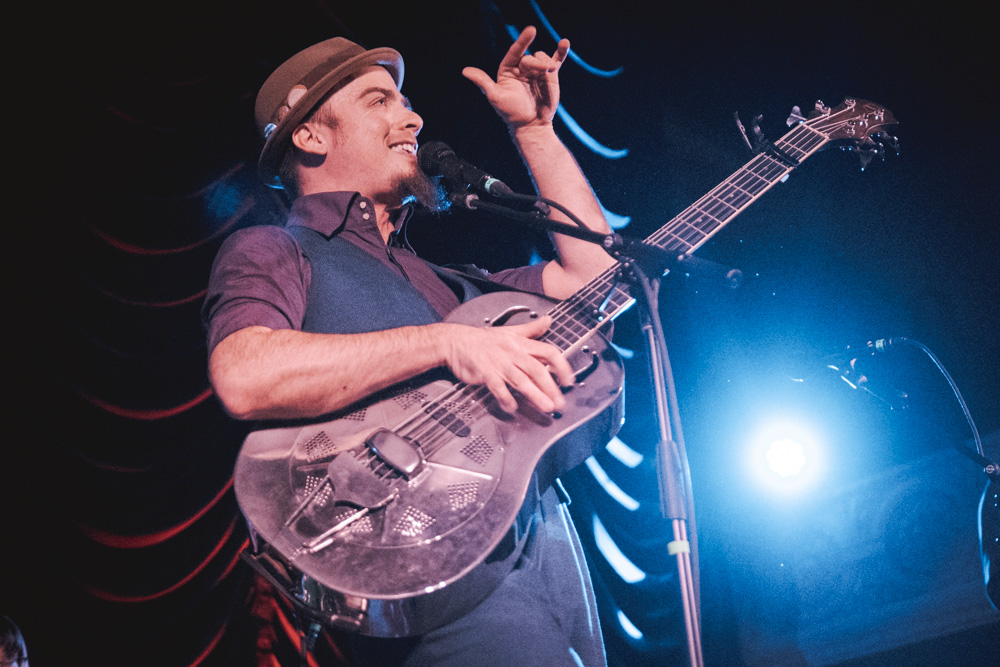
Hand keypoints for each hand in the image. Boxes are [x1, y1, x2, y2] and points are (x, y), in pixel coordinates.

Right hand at [439, 316, 574, 413]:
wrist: (456, 341)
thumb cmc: (483, 339)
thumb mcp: (510, 331)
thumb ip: (531, 329)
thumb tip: (548, 321)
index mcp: (521, 343)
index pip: (548, 352)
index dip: (562, 366)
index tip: (569, 380)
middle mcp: (513, 353)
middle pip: (537, 369)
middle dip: (551, 387)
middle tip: (560, 401)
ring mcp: (499, 363)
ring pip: (521, 380)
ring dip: (535, 395)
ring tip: (546, 407)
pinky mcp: (485, 373)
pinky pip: (499, 388)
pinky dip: (506, 398)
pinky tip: (512, 408)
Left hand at [462, 25, 568, 130]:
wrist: (531, 124)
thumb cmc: (511, 112)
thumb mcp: (495, 96)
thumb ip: (483, 82)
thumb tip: (465, 71)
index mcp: (508, 69)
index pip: (514, 52)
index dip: (522, 41)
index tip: (531, 31)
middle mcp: (522, 68)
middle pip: (530, 57)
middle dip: (537, 62)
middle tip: (544, 70)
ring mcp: (537, 70)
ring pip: (542, 58)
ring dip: (547, 63)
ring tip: (550, 73)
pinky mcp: (550, 76)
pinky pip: (556, 60)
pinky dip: (561, 52)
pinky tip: (565, 43)